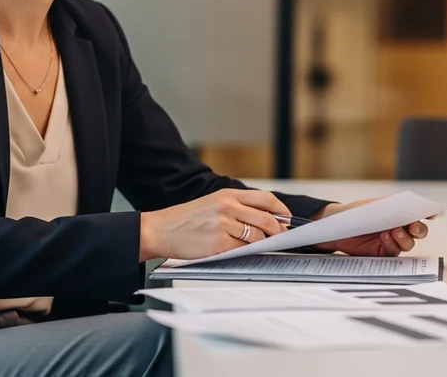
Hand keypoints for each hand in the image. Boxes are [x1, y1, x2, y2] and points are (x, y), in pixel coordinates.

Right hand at [139, 189, 290, 260]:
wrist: (160, 229)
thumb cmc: (185, 219)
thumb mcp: (212, 203)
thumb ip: (236, 208)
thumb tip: (264, 219)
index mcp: (227, 194)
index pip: (265, 198)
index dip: (281, 209)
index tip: (287, 218)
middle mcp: (228, 206)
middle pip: (267, 218)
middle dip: (278, 230)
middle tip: (281, 237)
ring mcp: (224, 224)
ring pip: (257, 235)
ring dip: (263, 243)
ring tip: (260, 245)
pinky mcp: (219, 243)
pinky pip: (243, 249)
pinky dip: (247, 252)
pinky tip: (242, 251)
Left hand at [310, 198, 430, 256]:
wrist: (337, 228)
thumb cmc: (356, 213)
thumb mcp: (374, 206)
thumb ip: (393, 205)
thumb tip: (412, 203)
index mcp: (400, 212)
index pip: (419, 212)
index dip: (430, 212)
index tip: (435, 212)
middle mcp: (400, 227)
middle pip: (419, 230)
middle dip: (420, 228)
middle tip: (414, 226)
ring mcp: (393, 241)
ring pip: (409, 243)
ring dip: (405, 237)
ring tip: (394, 231)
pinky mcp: (384, 253)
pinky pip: (395, 252)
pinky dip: (393, 244)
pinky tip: (385, 238)